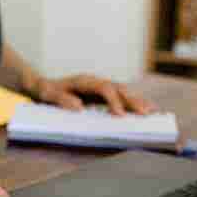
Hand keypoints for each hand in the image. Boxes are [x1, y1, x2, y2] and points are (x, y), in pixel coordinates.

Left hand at [31, 74, 155, 115]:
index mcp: (84, 81)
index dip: (114, 101)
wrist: (44, 86)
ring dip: (137, 101)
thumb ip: (62, 99)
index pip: (104, 89)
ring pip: (123, 92)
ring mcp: (100, 87)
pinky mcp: (102, 94)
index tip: (121, 115)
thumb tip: (79, 107)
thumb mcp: (48, 95)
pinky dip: (132, 103)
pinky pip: (120, 98)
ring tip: (152, 112)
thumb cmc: (46, 92)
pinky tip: (144, 110)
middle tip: (147, 113)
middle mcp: (95, 82)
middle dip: (133, 101)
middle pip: (119, 89)